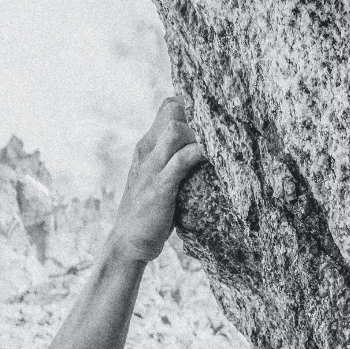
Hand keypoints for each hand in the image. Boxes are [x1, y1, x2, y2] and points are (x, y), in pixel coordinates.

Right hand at [109, 98, 206, 262]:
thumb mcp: (159, 179)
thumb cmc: (149, 213)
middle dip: (199, 116)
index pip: (168, 107)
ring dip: (200, 134)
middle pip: (173, 110)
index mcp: (147, 146)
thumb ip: (174, 164)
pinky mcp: (160, 186)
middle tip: (221, 133)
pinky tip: (214, 157)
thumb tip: (201, 157)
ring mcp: (152, 167)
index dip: (192, 107)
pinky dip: (200, 154)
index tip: (213, 120)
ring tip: (220, 146)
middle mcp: (148, 150)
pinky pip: (182, 160)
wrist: (128, 241)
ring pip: (176, 129)